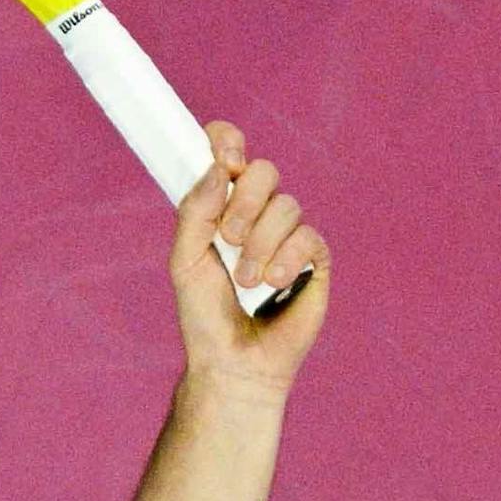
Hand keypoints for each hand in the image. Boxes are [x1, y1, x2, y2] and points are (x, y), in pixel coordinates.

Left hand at [172, 122, 330, 396]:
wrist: (232, 359)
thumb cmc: (204, 313)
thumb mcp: (186, 260)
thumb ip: (195, 212)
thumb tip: (218, 169)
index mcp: (221, 207)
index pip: (229, 154)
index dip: (227, 142)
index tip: (224, 157)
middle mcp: (256, 215)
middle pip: (264, 171)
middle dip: (245, 201)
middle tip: (228, 239)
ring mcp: (287, 235)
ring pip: (286, 206)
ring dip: (260, 243)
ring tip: (246, 280)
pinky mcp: (314, 259)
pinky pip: (308, 237)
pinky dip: (285, 258)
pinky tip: (273, 284)